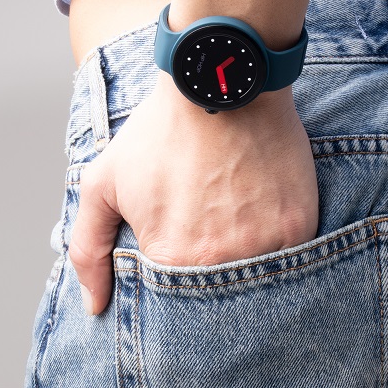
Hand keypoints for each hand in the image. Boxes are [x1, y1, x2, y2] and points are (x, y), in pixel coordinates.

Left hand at [69, 71, 318, 315]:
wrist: (220, 82)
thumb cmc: (161, 128)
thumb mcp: (104, 181)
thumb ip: (88, 249)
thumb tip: (96, 306)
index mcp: (171, 259)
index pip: (173, 302)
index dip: (177, 269)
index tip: (183, 243)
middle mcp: (222, 262)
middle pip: (219, 294)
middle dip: (212, 268)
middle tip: (210, 225)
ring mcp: (266, 244)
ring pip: (258, 277)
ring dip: (247, 257)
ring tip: (235, 213)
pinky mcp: (299, 224)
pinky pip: (291, 253)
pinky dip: (277, 237)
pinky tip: (262, 204)